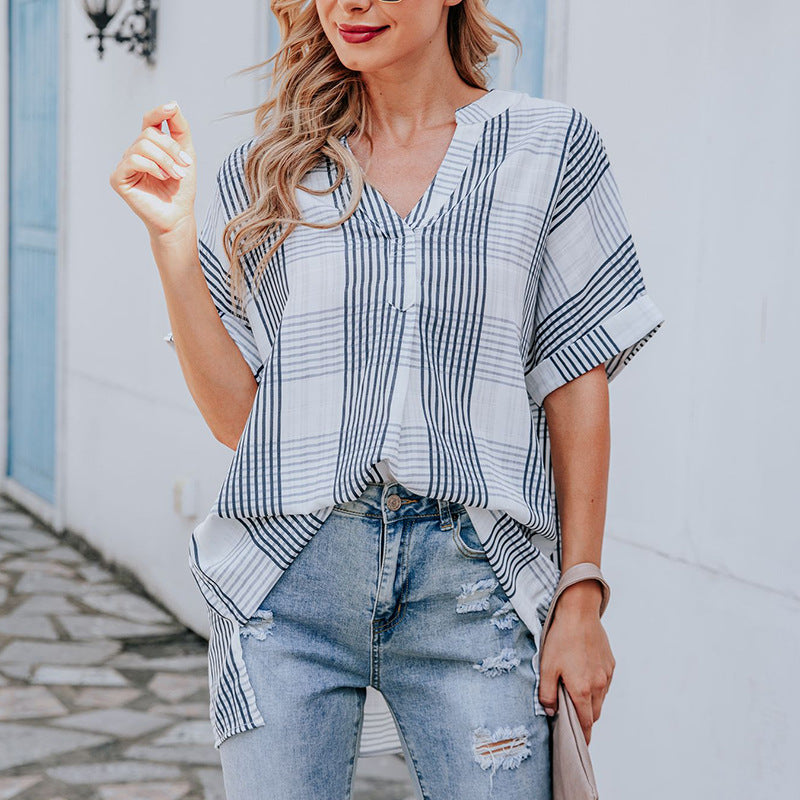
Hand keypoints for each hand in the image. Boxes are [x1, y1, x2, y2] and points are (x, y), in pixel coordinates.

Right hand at [109, 101, 196, 237]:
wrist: (178, 216)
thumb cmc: (181, 189)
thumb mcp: (186, 155)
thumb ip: (179, 129)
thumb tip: (173, 104)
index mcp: (149, 147)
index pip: (149, 121)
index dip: (159, 112)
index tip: (172, 108)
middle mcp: (134, 153)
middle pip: (148, 134)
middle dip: (171, 149)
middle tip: (184, 166)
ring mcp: (124, 165)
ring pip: (142, 146)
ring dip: (165, 160)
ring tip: (175, 175)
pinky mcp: (118, 178)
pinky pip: (133, 160)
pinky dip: (152, 167)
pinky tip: (162, 178)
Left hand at [537, 580, 614, 744]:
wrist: (579, 613)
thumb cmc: (561, 639)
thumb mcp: (546, 667)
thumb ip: (547, 693)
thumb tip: (550, 712)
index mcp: (582, 690)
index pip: (585, 723)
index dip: (582, 737)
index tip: (580, 746)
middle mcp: (598, 685)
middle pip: (594, 713)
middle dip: (585, 720)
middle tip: (573, 720)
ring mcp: (606, 674)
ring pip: (600, 698)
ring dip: (590, 702)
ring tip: (576, 695)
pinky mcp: (610, 663)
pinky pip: (604, 682)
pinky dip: (596, 686)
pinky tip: (583, 675)